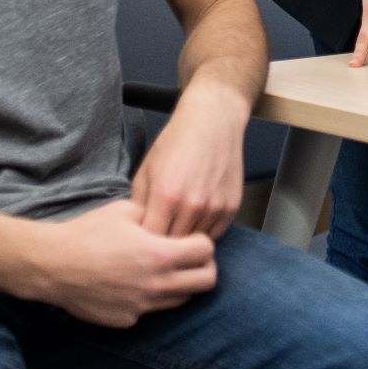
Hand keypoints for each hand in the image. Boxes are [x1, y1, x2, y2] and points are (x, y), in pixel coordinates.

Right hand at [26, 198, 216, 327]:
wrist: (52, 265)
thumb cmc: (88, 232)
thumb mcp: (126, 210)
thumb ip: (156, 215)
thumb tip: (171, 218)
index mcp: (159, 254)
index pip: (207, 251)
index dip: (202, 241)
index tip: (191, 239)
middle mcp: (156, 284)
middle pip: (206, 282)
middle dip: (204, 267)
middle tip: (190, 258)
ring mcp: (142, 306)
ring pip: (182, 299)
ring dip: (180, 284)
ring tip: (163, 270)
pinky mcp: (127, 320)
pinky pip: (152, 310)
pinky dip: (152, 298)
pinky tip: (134, 283)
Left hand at [132, 86, 247, 238]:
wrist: (212, 122)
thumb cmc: (175, 143)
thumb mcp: (146, 170)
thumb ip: (139, 204)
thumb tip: (136, 232)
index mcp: (166, 197)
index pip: (151, 240)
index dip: (144, 243)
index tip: (142, 241)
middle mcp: (192, 205)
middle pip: (173, 246)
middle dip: (163, 246)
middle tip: (159, 238)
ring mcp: (215, 208)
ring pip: (195, 243)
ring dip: (185, 239)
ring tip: (177, 227)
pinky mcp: (231, 207)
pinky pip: (214, 234)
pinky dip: (204, 232)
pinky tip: (195, 219)